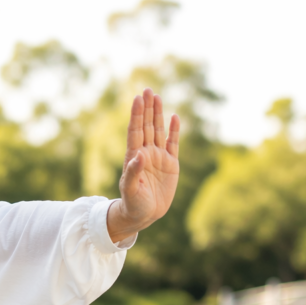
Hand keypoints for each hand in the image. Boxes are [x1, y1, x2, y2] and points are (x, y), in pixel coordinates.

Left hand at [106, 88, 180, 241]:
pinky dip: (174, 131)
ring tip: (157, 97)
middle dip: (147, 108)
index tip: (137, 98)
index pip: (135, 131)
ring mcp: (159, 157)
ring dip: (158, 114)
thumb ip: (133, 172)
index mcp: (134, 156)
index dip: (136, 115)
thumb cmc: (133, 203)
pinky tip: (174, 117)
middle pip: (147, 126)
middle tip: (147, 89)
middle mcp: (146, 153)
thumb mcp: (131, 189)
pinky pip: (173, 144)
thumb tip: (139, 155)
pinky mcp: (171, 164)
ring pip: (159, 131)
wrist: (144, 214)